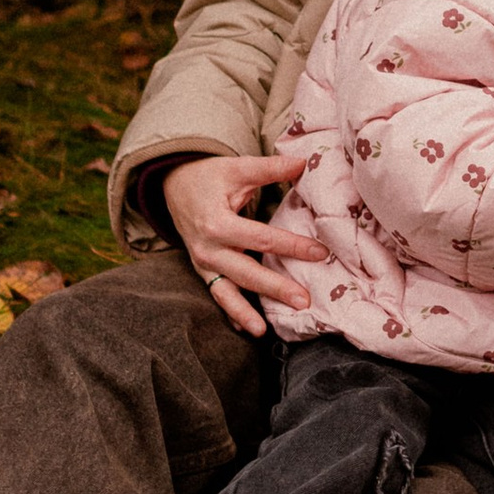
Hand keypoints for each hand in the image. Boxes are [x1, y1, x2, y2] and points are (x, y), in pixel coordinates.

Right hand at [166, 151, 323, 339]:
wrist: (173, 186)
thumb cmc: (210, 177)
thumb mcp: (237, 168)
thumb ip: (269, 168)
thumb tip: (303, 163)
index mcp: (217, 223)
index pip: (261, 238)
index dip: (291, 246)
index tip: (320, 253)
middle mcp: (208, 248)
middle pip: (245, 272)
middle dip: (274, 288)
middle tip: (304, 301)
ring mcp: (203, 263)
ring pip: (226, 292)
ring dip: (246, 312)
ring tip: (264, 331)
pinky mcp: (203, 271)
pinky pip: (217, 295)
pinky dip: (231, 313)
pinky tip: (248, 329)